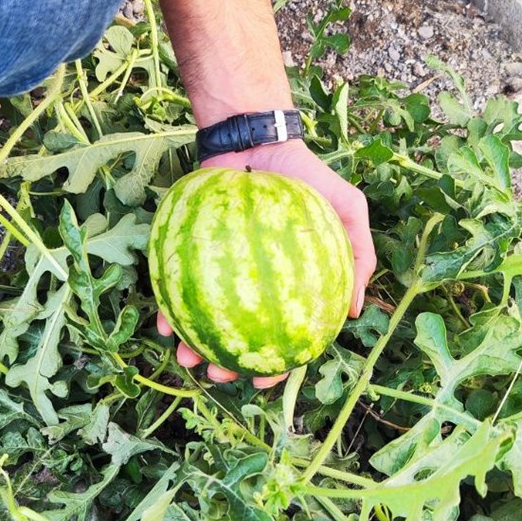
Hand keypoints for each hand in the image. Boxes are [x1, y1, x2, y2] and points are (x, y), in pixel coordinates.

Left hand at [156, 139, 377, 388]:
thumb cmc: (307, 177)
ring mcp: (218, 270)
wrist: (258, 139)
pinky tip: (162, 322)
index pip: (283, 335)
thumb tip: (357, 311)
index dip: (276, 365)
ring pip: (202, 319)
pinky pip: (176, 284)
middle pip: (237, 336)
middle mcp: (252, 283)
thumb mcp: (347, 211)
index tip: (264, 381)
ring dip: (191, 344)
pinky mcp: (189, 253)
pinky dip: (168, 306)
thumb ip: (359, 257)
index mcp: (289, 285)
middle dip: (225, 363)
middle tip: (216, 374)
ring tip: (183, 356)